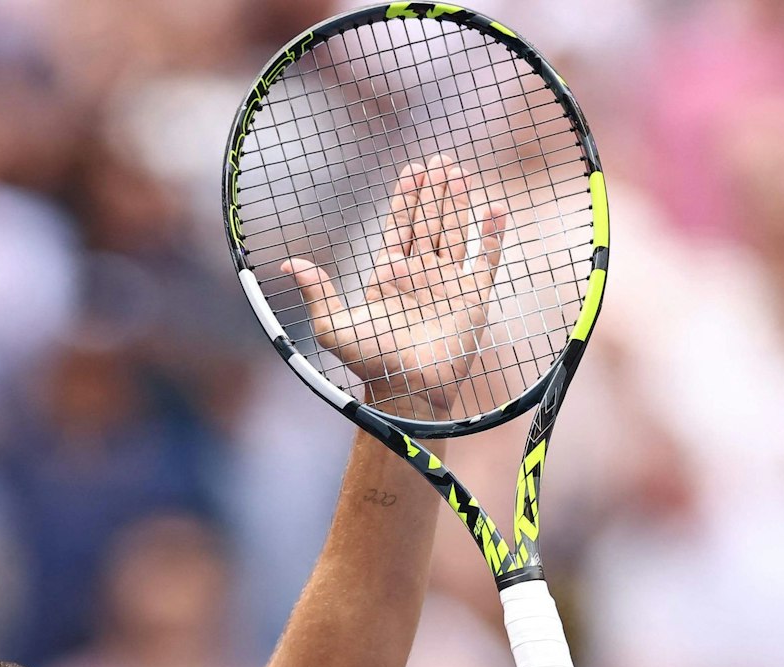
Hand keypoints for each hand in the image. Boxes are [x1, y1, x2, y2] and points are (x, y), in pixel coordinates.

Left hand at [284, 155, 507, 418]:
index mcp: (389, 276)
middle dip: (434, 191)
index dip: (406, 197)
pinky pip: (485, 260)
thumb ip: (317, 292)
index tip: (413, 169)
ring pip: (454, 232)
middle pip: (428, 222)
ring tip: (459, 171)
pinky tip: (494, 209)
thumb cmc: (371, 363)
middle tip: (440, 160)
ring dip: (457, 202)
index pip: (399, 226)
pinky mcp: (474, 298)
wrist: (408, 390)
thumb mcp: (333, 327)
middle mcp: (420, 275)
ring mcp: (448, 284)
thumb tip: (289, 263)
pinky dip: (491, 236)